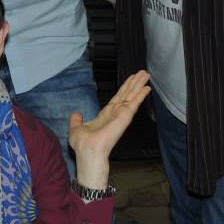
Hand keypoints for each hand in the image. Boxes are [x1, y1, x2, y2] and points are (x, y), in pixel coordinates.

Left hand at [69, 70, 150, 189]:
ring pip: (132, 95)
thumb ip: (77, 120)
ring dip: (139, 84)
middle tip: (142, 73)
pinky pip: (134, 102)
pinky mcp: (125, 116)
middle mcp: (115, 113)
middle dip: (134, 83)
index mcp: (105, 115)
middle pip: (127, 94)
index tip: (130, 80)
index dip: (124, 88)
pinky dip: (141, 94)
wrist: (88, 150)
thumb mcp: (76, 128)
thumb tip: (76, 114)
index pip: (117, 98)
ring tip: (146, 74)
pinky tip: (147, 87)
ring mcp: (121, 114)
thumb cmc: (83, 144)